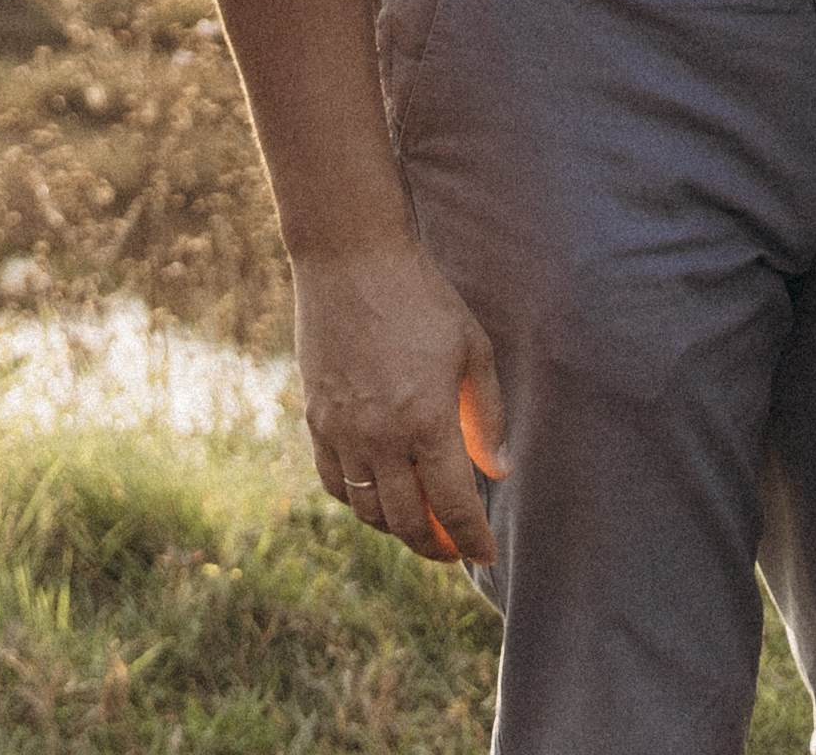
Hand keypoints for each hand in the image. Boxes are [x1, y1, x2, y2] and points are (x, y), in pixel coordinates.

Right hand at [294, 239, 509, 564]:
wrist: (351, 259)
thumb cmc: (421, 297)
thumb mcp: (471, 347)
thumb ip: (487, 415)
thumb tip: (499, 471)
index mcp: (427, 418)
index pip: (454, 505)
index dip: (473, 539)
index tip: (486, 556)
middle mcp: (381, 436)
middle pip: (408, 522)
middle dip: (436, 546)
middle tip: (454, 549)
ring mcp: (343, 431)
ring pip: (369, 511)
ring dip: (398, 529)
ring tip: (421, 525)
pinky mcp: (316, 420)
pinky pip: (335, 484)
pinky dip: (359, 504)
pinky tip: (379, 497)